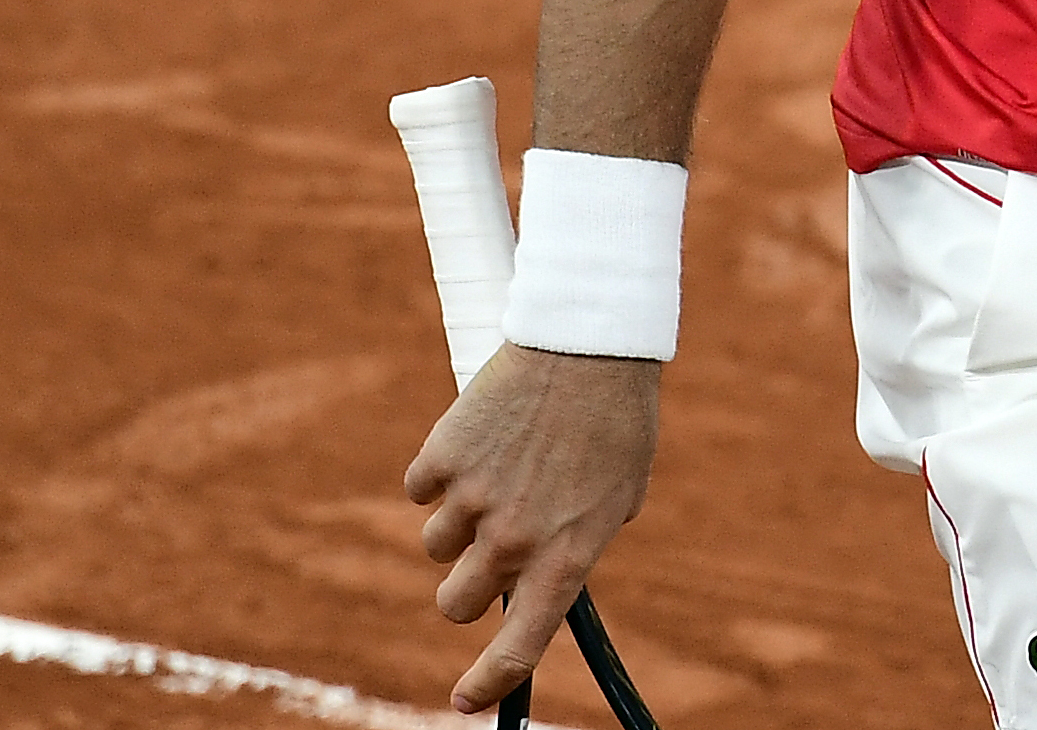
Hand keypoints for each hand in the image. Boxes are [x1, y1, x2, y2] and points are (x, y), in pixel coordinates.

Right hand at [402, 344, 661, 711]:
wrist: (587, 341)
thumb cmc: (616, 417)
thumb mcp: (616, 493)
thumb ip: (579, 540)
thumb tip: (549, 569)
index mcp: (565, 557)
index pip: (521, 645)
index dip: (489, 681)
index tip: (464, 701)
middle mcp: (514, 539)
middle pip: (456, 602)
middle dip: (467, 581)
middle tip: (490, 542)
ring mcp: (473, 499)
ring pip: (436, 544)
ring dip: (456, 519)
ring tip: (498, 469)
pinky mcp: (442, 457)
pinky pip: (420, 488)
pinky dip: (439, 471)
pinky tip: (477, 438)